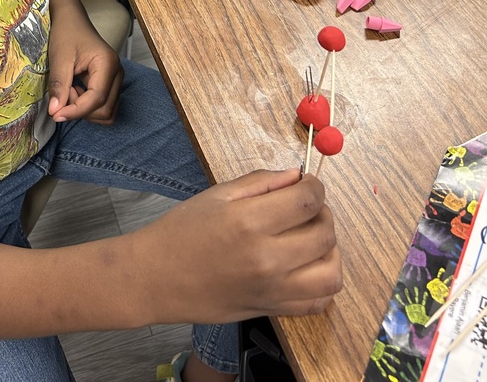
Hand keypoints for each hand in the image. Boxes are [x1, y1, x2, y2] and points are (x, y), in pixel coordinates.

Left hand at [47, 20, 123, 124]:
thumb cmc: (67, 33)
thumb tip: (55, 111)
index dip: (76, 111)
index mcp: (107, 64)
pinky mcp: (110, 83)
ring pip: (106, 112)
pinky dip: (88, 106)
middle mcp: (117, 73)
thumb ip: (58, 86)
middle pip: (105, 110)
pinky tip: (75, 91)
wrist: (72, 20)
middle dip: (80, 109)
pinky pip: (103, 105)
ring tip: (69, 91)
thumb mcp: (59, 58)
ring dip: (85, 110)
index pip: (97, 98)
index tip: (55, 114)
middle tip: (63, 94)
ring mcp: (115, 78)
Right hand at [133, 169, 341, 323]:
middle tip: (307, 206)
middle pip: (324, 234)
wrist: (155, 278)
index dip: (315, 186)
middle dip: (323, 213)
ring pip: (331, 273)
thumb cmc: (181, 231)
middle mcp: (266, 258)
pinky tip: (308, 266)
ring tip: (313, 237)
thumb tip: (297, 175)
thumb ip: (262, 182)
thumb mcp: (217, 194)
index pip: (307, 201)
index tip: (308, 183)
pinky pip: (318, 303)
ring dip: (330, 250)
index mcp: (249, 222)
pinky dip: (323, 284)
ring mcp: (272, 289)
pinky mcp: (271, 310)